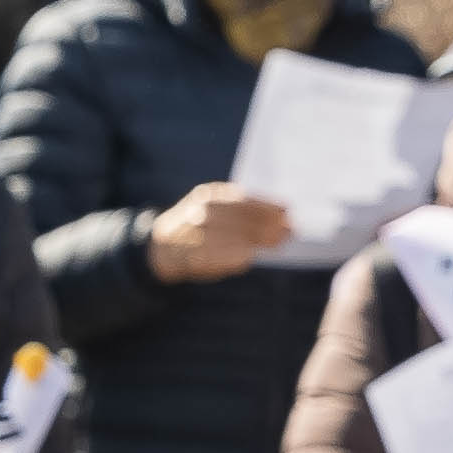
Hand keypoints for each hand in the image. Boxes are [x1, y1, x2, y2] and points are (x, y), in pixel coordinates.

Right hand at [150, 185, 295, 282]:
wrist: (163, 247)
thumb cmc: (198, 227)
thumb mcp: (214, 208)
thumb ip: (241, 212)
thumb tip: (280, 216)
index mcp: (209, 195)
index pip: (243, 199)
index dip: (267, 206)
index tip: (286, 211)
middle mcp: (202, 211)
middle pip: (242, 218)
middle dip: (268, 225)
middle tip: (290, 230)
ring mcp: (197, 233)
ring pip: (235, 236)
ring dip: (259, 240)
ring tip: (278, 242)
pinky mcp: (193, 255)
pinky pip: (220, 255)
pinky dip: (237, 256)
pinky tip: (250, 256)